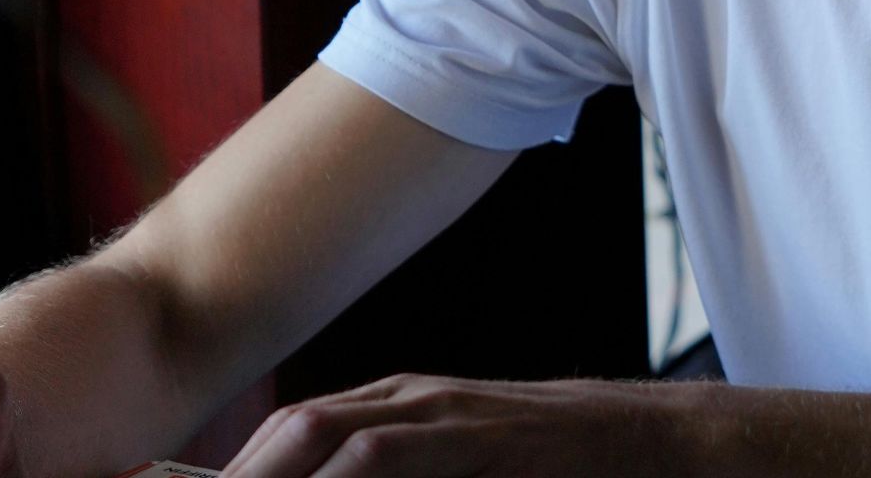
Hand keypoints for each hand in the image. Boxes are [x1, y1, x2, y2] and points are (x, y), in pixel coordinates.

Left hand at [222, 373, 707, 477]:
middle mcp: (403, 400)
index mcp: (389, 410)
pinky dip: (339, 476)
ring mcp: (439, 413)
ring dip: (267, 476)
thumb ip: (388, 471)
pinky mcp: (475, 435)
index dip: (228, 475)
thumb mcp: (453, 472)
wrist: (641, 444)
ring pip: (324, 436)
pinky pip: (385, 453)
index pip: (288, 438)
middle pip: (290, 433)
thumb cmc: (543, 471)